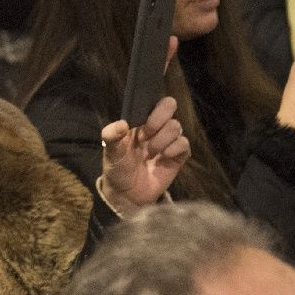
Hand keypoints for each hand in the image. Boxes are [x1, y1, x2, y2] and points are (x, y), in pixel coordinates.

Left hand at [100, 81, 189, 213]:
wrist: (127, 195)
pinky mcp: (178, 155)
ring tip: (151, 153)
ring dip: (162, 139)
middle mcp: (156, 127)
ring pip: (176, 125)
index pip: (152, 100)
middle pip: (169, 105)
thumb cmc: (118, 168)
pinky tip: (163, 159)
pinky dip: (174, 150)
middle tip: (146, 134)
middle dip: (159, 118)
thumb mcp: (110, 152)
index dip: (152, 103)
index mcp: (140, 121)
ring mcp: (168, 140)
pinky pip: (184, 144)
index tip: (144, 118)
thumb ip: (111, 135)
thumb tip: (121, 124)